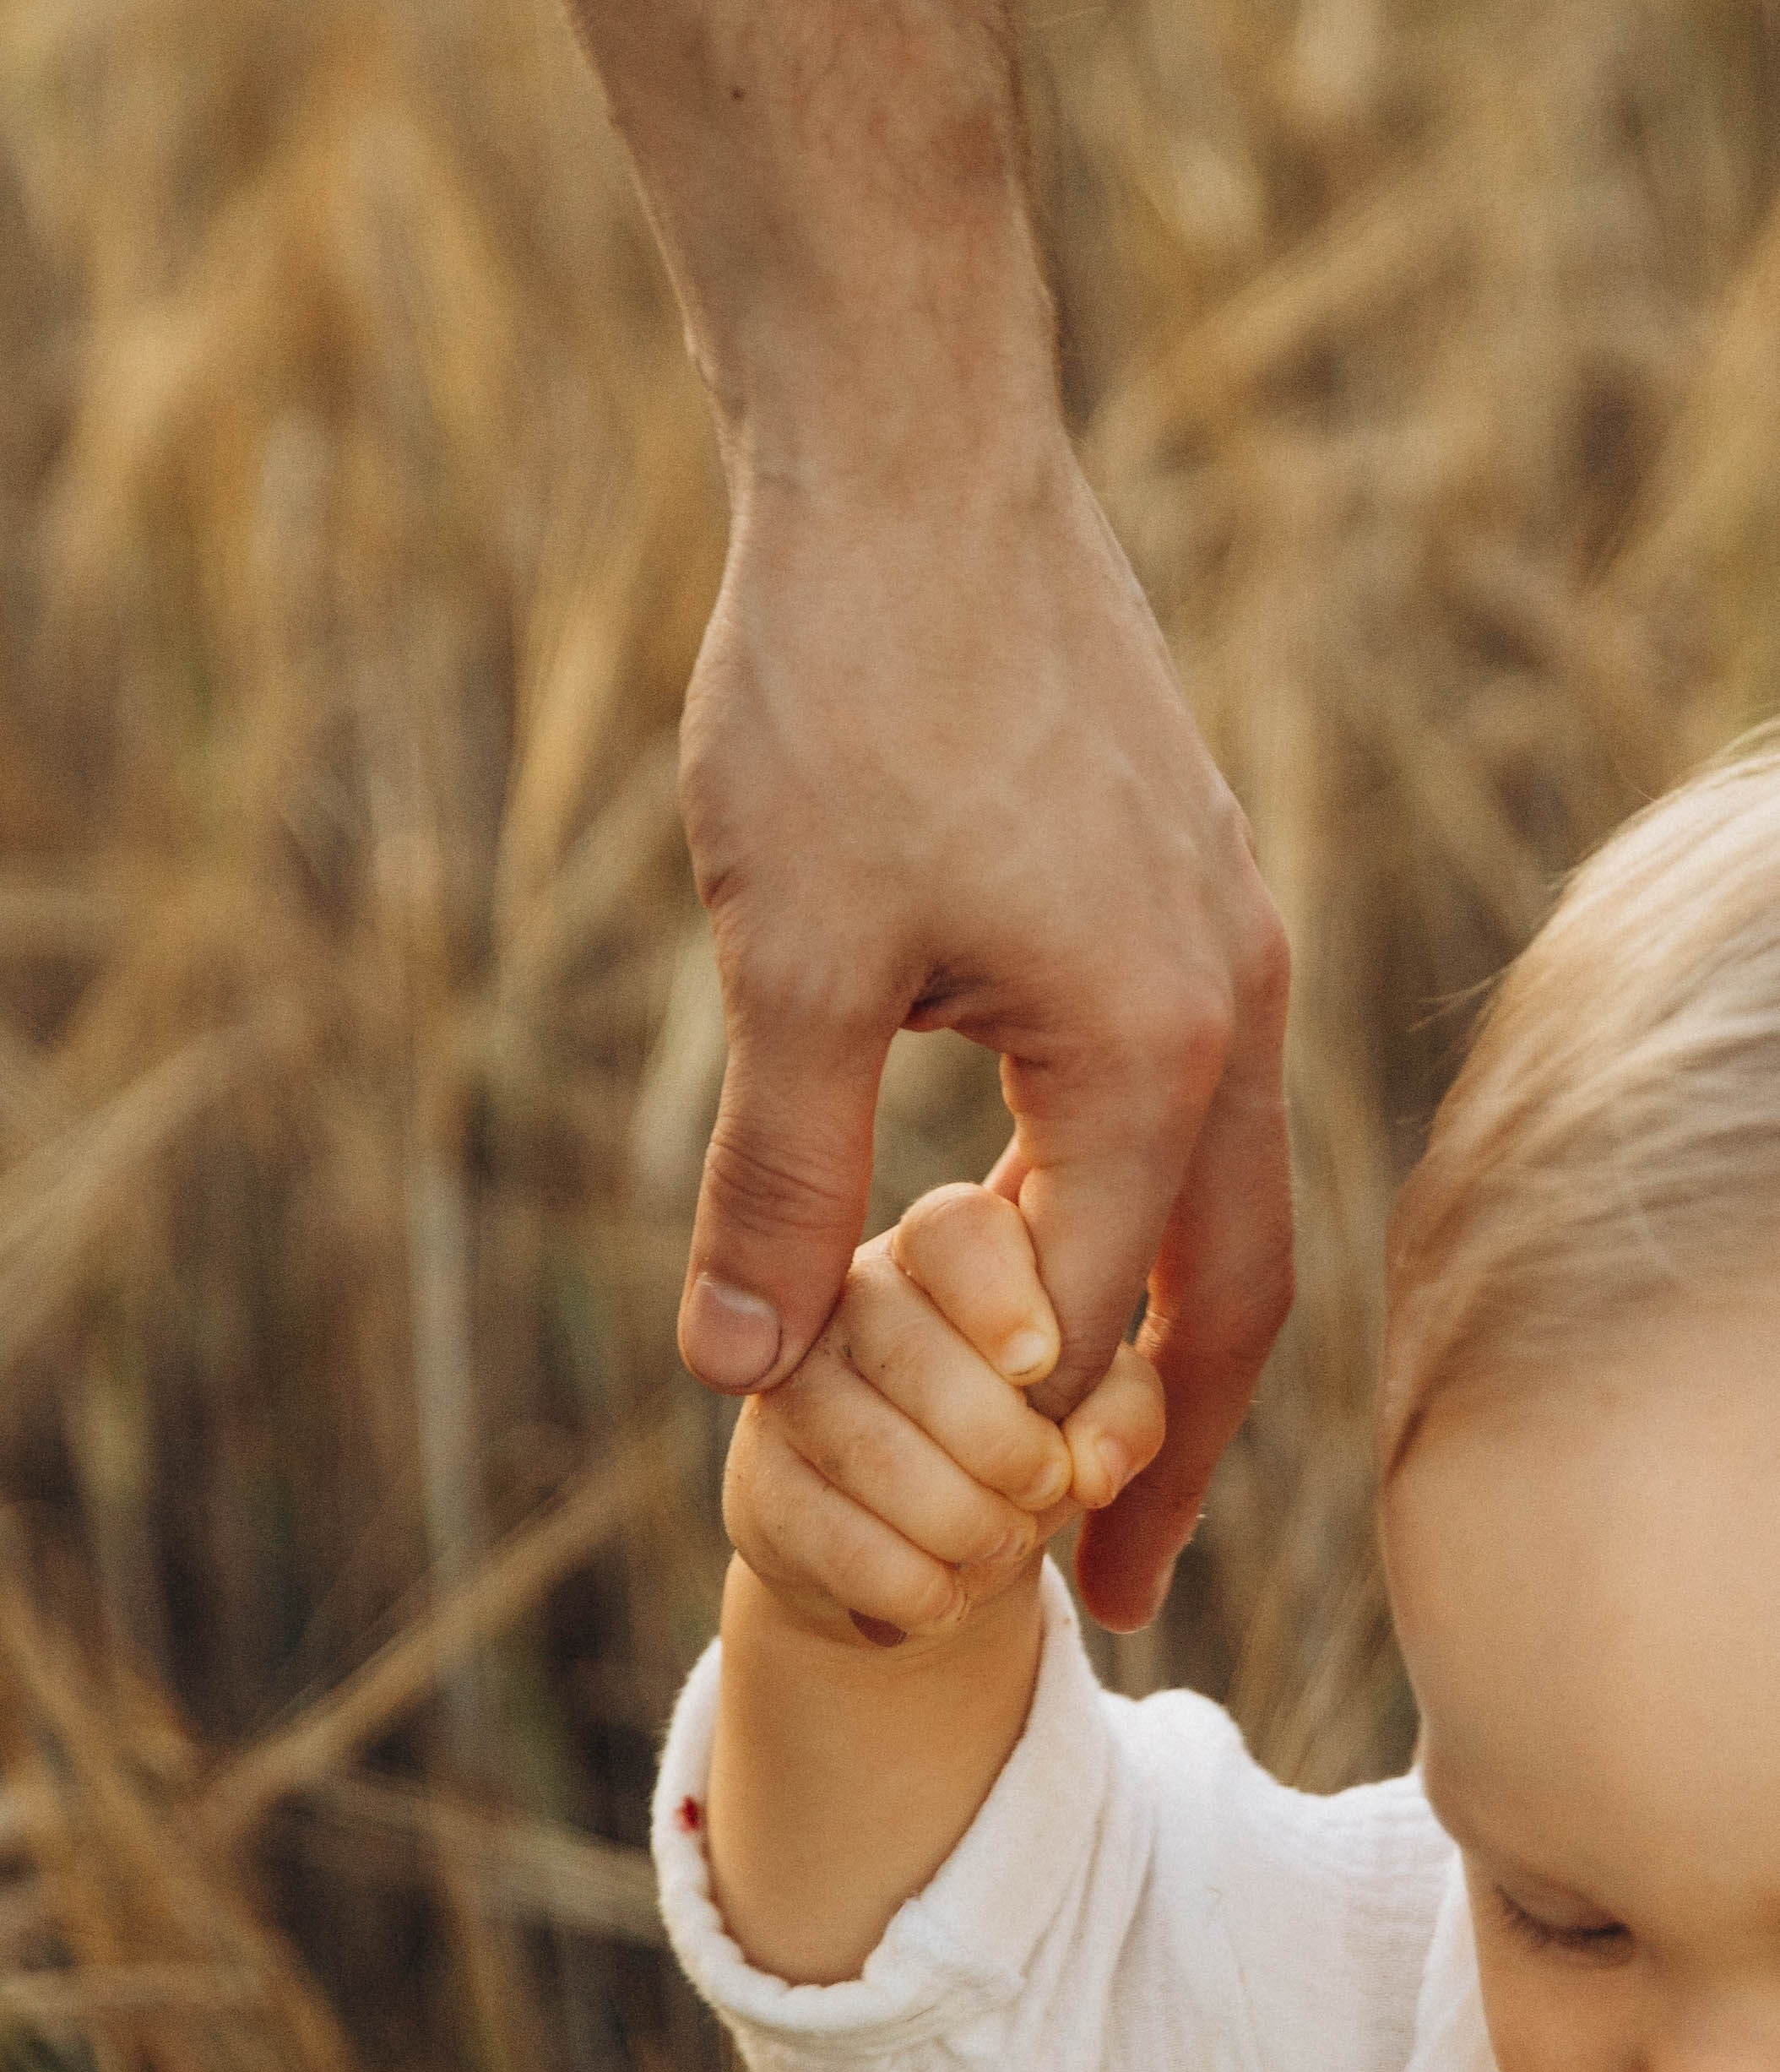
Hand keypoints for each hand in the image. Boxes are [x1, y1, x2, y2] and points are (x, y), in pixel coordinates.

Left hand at [679, 446, 1291, 1629]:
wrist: (912, 459)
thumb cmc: (850, 696)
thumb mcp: (790, 962)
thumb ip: (775, 1179)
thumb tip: (737, 1369)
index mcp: (1149, 1050)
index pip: (1090, 1322)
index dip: (1005, 1451)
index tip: (943, 1547)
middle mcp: (1224, 1004)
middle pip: (1225, 1290)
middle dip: (1167, 1450)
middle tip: (1114, 1590)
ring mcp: (1217, 936)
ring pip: (1215, 1190)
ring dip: (1158, 1327)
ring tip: (1090, 1443)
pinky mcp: (1175, 884)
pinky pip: (1183, 1094)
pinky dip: (1130, 1199)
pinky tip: (1052, 1228)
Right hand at [723, 1184, 1165, 1643]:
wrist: (928, 1538)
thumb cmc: (1026, 1434)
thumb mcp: (1098, 1411)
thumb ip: (1123, 1414)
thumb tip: (1091, 1468)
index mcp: (943, 1247)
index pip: (955, 1231)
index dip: (999, 1298)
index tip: (1039, 1364)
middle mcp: (847, 1293)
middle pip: (916, 1357)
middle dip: (1008, 1449)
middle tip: (1045, 1488)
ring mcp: (788, 1384)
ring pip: (876, 1457)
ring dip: (968, 1527)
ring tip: (1001, 1544)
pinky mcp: (758, 1480)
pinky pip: (837, 1541)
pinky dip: (914, 1588)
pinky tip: (943, 1597)